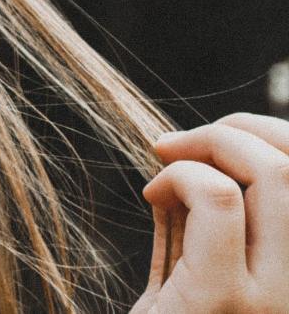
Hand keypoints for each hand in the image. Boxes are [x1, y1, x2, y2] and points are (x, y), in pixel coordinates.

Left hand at [132, 113, 288, 312]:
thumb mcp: (195, 268)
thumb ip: (207, 219)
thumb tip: (200, 151)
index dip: (268, 138)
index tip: (209, 141)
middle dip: (233, 132)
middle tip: (172, 144)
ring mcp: (278, 300)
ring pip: (274, 175)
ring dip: (209, 145)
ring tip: (163, 164)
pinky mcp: (225, 301)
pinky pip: (217, 202)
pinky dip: (181, 176)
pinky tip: (153, 194)